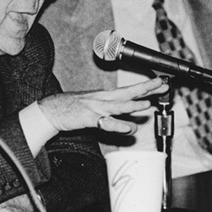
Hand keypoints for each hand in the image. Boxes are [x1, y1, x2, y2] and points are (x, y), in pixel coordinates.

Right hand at [38, 77, 167, 133]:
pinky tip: (127, 128)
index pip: (129, 90)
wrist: (51, 110)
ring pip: (118, 106)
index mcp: (105, 95)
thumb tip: (131, 122)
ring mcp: (95, 107)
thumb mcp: (95, 107)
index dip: (146, 86)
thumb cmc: (73, 109)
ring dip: (133, 105)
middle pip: (128, 92)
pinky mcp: (87, 118)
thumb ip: (113, 113)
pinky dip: (117, 125)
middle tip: (161, 85)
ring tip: (148, 104)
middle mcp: (103, 99)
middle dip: (146, 89)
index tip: (160, 83)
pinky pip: (104, 123)